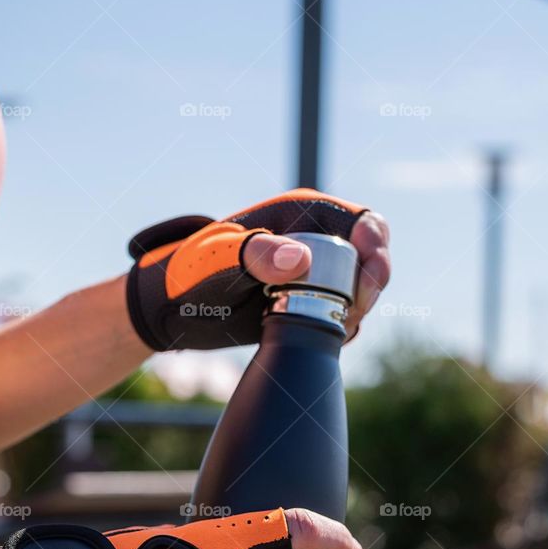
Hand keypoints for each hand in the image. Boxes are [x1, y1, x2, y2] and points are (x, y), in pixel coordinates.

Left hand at [126, 189, 389, 350]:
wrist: (172, 311)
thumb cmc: (190, 275)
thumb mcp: (219, 262)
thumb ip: (254, 255)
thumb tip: (299, 259)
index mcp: (301, 213)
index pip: (360, 220)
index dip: (375, 246)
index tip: (369, 277)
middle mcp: (314, 237)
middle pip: (370, 255)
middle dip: (370, 284)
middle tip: (353, 311)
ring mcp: (315, 270)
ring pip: (361, 287)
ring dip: (357, 309)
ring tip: (331, 325)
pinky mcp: (310, 301)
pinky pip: (344, 312)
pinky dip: (344, 326)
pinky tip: (321, 335)